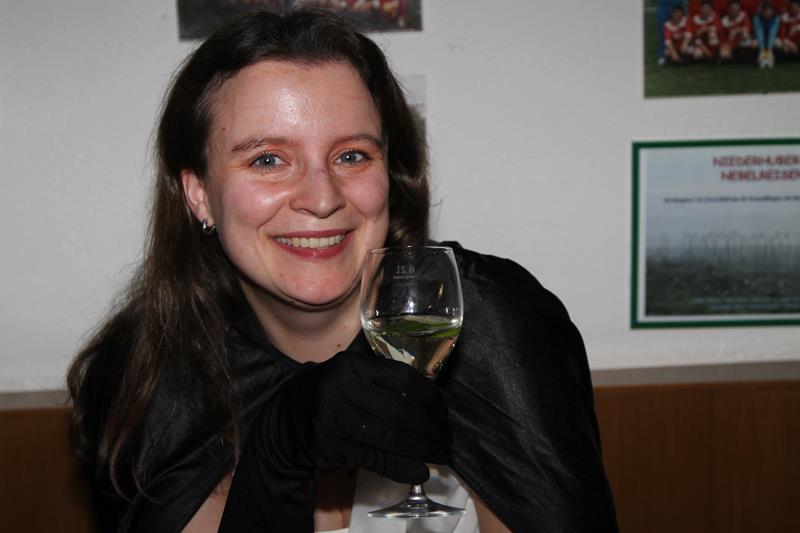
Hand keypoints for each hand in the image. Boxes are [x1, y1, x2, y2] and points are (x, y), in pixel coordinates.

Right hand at [266, 349, 450, 482]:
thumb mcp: (347, 375)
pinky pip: (378, 459)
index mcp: (352, 367)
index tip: (443, 407)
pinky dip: (402, 468)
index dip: (428, 394)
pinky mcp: (334, 448)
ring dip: (424, 448)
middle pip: (401, 410)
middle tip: (447, 435)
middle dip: (431, 426)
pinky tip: (420, 471)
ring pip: (392, 437)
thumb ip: (381, 379)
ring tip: (441, 453)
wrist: (283, 422)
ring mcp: (337, 421)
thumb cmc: (326, 395)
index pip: (401, 377)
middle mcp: (342, 390)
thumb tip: (432, 398)